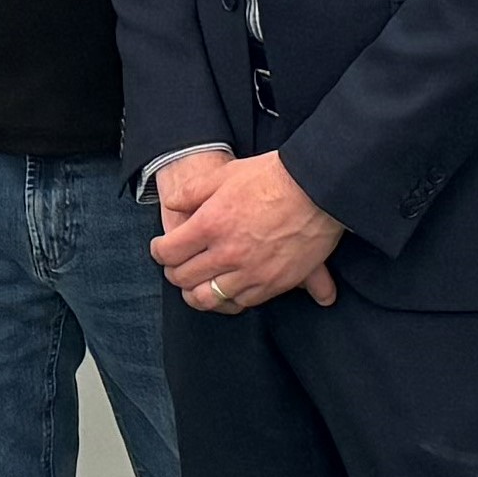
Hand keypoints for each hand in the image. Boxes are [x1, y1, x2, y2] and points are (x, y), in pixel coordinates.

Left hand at [153, 145, 341, 315]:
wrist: (318, 189)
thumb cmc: (273, 177)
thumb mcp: (225, 174)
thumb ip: (192, 192)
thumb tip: (172, 205)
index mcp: (210, 225)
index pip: (169, 253)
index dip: (159, 252)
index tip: (161, 249)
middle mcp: (227, 253)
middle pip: (184, 279)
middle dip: (173, 273)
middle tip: (175, 268)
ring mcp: (251, 272)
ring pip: (209, 299)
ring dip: (196, 293)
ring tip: (195, 287)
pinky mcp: (274, 284)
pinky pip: (242, 302)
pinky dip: (229, 298)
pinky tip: (227, 288)